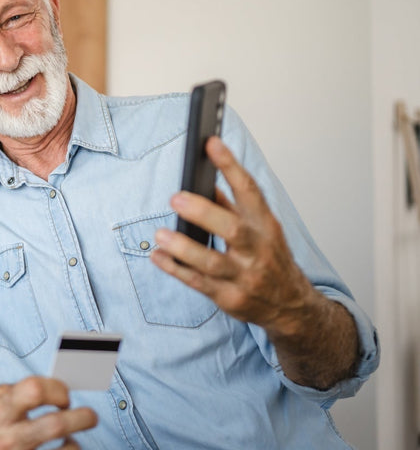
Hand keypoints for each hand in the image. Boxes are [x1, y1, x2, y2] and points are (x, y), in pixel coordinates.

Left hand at [150, 136, 358, 387]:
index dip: (230, 165)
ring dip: (183, 247)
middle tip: (176, 198)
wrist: (291, 306)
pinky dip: (175, 269)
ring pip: (212, 262)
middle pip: (233, 229)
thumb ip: (232, 207)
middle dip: (203, 212)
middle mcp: (258, 250)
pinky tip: (158, 256)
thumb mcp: (260, 229)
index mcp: (266, 225)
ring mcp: (245, 276)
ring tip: (160, 234)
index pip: (250, 190)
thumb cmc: (269, 258)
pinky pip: (198, 283)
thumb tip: (203, 181)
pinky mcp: (231, 298)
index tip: (211, 143)